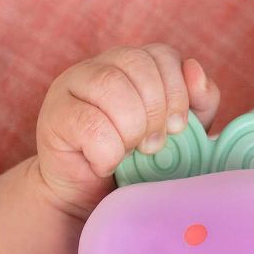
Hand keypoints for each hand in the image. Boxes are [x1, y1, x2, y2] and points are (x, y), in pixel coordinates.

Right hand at [31, 44, 220, 220]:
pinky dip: (107, 152)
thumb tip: (195, 70)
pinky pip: (89, 123)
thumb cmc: (136, 163)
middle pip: (136, 63)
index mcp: (132, 65)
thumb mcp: (179, 133)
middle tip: (153, 145)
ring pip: (111, 86)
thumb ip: (198, 102)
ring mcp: (71, 86)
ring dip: (131, 129)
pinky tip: (105, 163)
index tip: (178, 127)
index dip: (177, 91)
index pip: (162, 54)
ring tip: (129, 153)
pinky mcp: (55, 115)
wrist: (90, 199)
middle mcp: (100, 66)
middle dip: (155, 109)